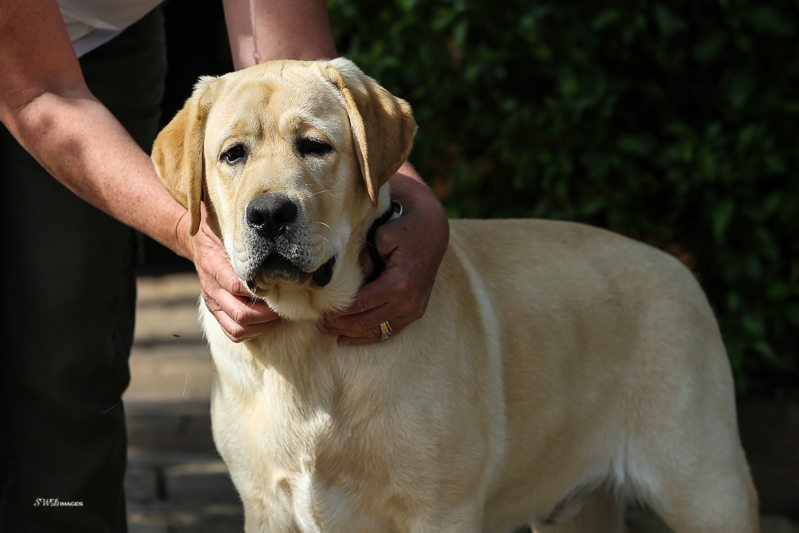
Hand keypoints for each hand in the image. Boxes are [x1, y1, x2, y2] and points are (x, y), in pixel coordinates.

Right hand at [180, 204, 281, 341]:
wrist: (193, 239)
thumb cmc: (218, 228)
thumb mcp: (227, 222)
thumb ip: (244, 225)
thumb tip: (267, 212)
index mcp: (214, 263)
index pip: (238, 285)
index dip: (263, 291)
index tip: (282, 285)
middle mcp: (211, 285)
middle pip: (242, 313)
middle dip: (268, 313)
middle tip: (286, 303)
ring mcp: (212, 300)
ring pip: (238, 327)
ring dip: (263, 324)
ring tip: (278, 313)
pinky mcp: (213, 310)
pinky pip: (232, 332)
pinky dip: (251, 332)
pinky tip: (265, 321)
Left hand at [321, 164, 448, 344]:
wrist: (433, 231)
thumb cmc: (405, 230)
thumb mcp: (381, 237)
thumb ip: (364, 260)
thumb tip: (346, 280)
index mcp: (399, 283)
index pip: (360, 304)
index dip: (337, 310)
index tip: (319, 310)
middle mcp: (408, 302)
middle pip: (365, 321)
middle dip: (339, 323)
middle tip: (318, 322)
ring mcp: (414, 310)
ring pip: (376, 330)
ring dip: (350, 332)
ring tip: (327, 329)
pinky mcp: (415, 312)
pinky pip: (389, 331)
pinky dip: (367, 336)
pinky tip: (347, 338)